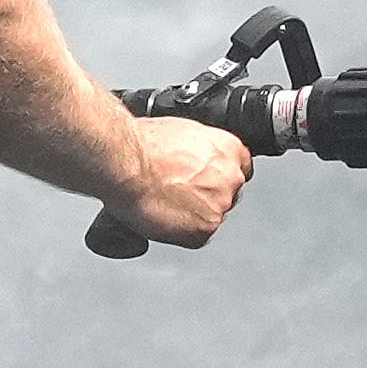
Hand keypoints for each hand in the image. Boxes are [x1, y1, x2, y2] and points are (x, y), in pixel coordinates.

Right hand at [110, 114, 249, 246]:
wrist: (127, 164)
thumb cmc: (143, 145)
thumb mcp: (182, 131)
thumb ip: (200, 148)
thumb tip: (193, 157)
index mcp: (230, 149)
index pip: (239, 167)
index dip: (218, 175)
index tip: (205, 179)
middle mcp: (231, 177)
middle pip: (227, 193)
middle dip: (206, 195)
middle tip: (178, 192)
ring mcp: (220, 205)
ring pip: (211, 215)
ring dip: (193, 214)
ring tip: (164, 203)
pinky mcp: (204, 229)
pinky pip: (196, 236)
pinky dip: (180, 232)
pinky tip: (163, 217)